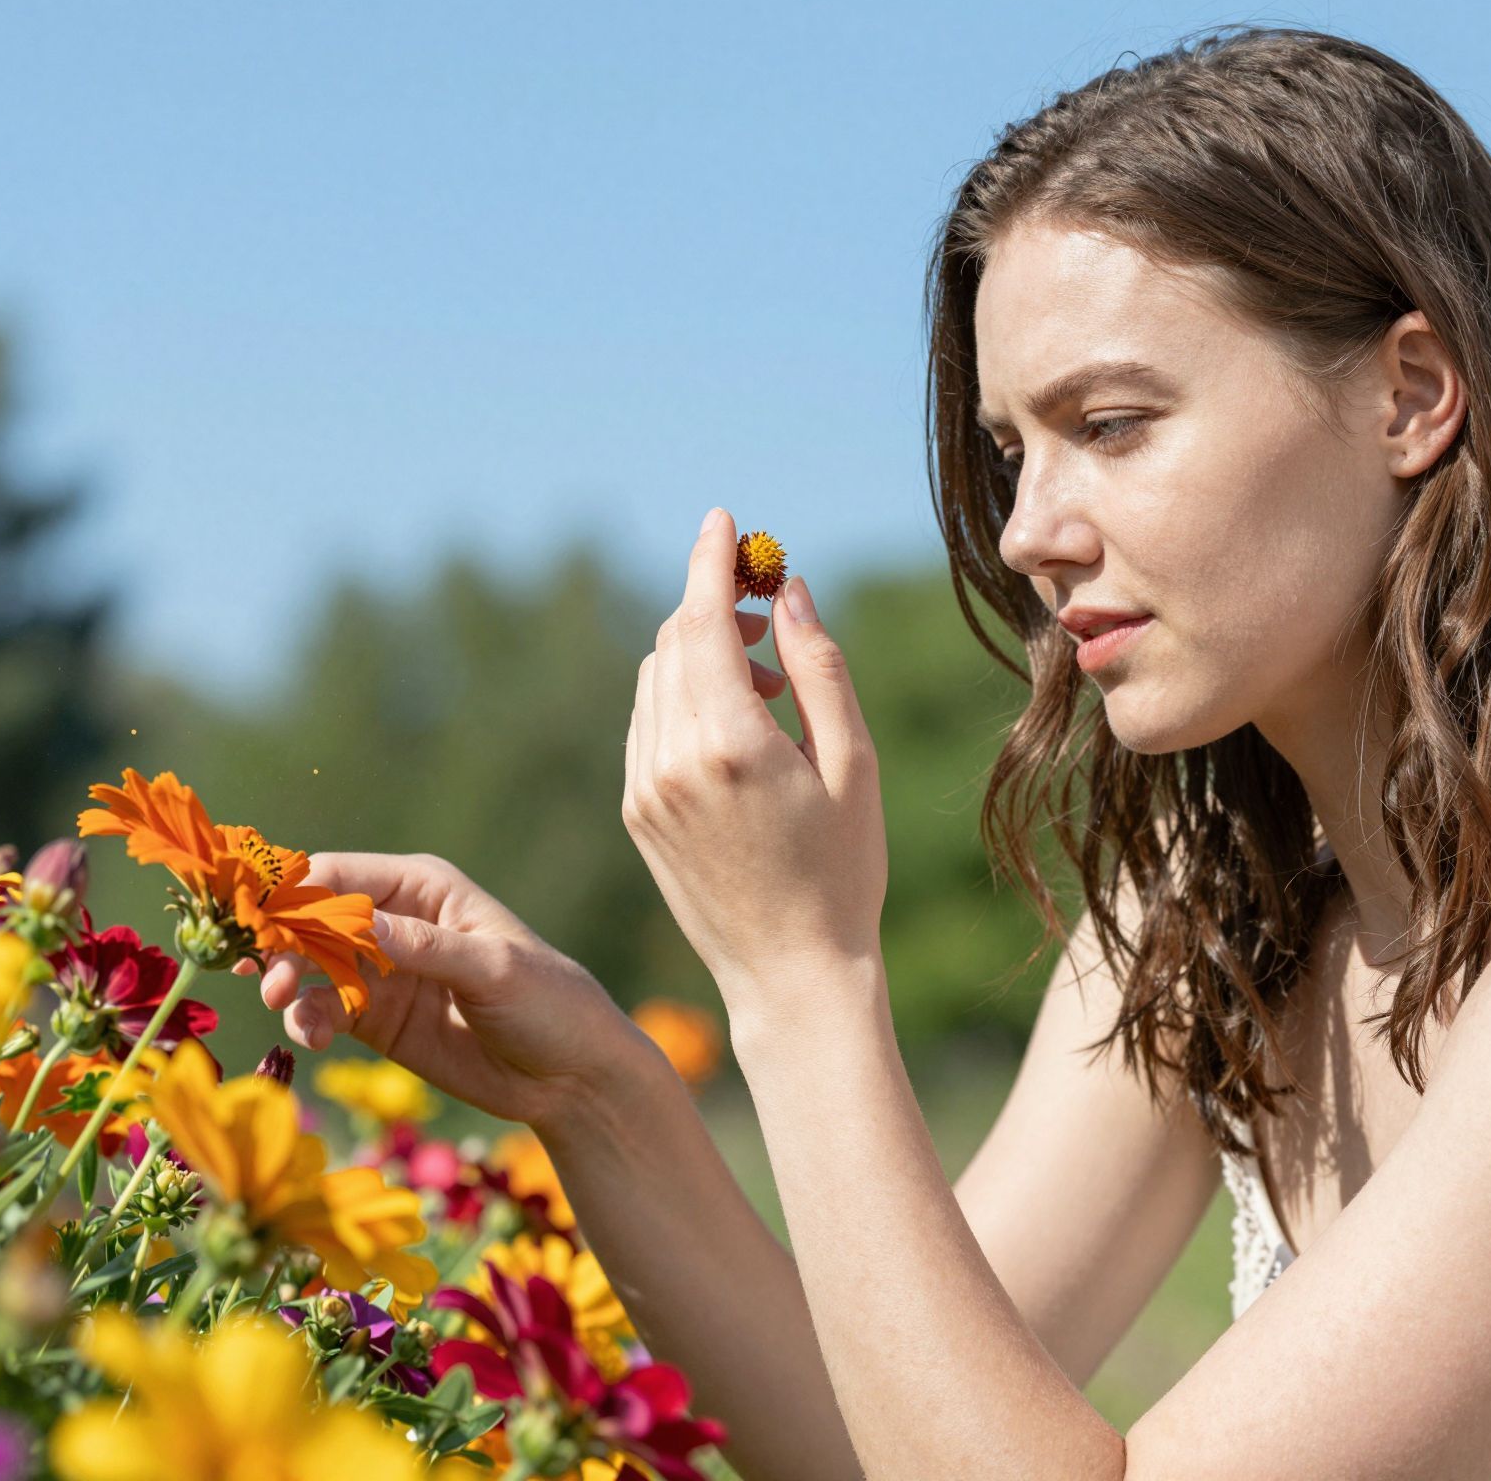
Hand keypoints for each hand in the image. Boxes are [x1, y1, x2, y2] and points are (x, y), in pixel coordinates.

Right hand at [237, 851, 661, 1128]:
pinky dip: (306, 1020)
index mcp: (422, 888)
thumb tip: (359, 923)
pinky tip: (310, 1036)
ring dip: (286, 980)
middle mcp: (393, 922)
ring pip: (309, 966)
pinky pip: (323, 1011)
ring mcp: (381, 973)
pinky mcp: (376, 1020)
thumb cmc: (547, 1002)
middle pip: (312, 920)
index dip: (294, 894)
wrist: (570, 1077)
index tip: (258, 921)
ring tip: (281, 1002)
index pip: (340, 876)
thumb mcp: (493, 969)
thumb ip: (426, 948)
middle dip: (281, 942)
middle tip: (267, 976)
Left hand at [623, 509, 888, 1026]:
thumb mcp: (853, 763)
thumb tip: (787, 590)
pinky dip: (684, 698)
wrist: (791, 974)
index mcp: (731, 743)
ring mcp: (646, 788)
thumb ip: (818, 667)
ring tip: (771, 686)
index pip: (703, 619)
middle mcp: (673, 760)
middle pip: (675, 640)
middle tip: (767, 603)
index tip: (723, 517)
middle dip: (714, 603)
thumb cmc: (844, 870)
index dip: (711, 558)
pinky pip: (648, 723)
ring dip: (703, 653)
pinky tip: (740, 727)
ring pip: (656, 678)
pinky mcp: (637, 812)